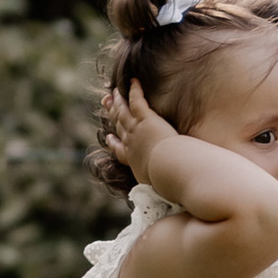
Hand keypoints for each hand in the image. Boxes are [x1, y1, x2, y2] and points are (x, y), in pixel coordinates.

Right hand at [100, 83, 188, 199]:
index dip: (113, 142)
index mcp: (132, 160)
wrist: (168, 170)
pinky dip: (134, 90)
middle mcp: (130, 144)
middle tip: (106, 104)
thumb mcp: (161, 187)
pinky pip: (137, 101)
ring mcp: (136, 130)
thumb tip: (171, 196)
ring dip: (118, 100)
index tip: (109, 137)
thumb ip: (163, 188)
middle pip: (118, 125)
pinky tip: (134, 80)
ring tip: (114, 92)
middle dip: (112, 113)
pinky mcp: (146, 119)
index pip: (119, 150)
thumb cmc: (168, 181)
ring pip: (123, 111)